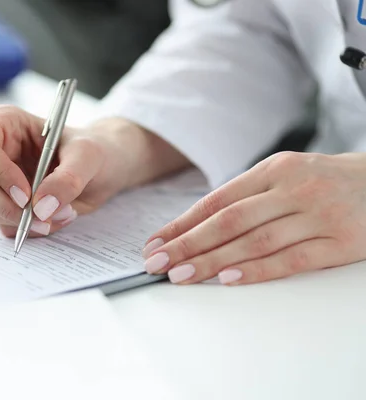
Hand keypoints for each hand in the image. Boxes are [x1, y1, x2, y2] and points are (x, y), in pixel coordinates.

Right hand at [0, 105, 188, 236]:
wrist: (105, 169)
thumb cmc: (95, 150)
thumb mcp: (89, 156)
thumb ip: (68, 178)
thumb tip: (41, 207)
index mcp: (3, 124)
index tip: (27, 195)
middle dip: (7, 205)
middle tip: (43, 215)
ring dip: (22, 221)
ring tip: (61, 213)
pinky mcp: (3, 204)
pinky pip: (2, 225)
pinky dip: (29, 229)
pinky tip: (55, 218)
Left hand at [142, 151, 365, 284]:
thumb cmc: (324, 182)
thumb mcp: (285, 176)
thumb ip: (247, 198)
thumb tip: (194, 227)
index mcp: (274, 170)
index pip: (217, 200)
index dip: (183, 223)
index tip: (156, 242)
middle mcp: (294, 189)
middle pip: (230, 221)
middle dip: (188, 244)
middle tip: (158, 263)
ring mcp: (318, 215)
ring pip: (255, 241)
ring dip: (213, 260)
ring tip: (182, 275)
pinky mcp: (342, 241)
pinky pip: (293, 259)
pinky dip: (258, 270)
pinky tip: (228, 278)